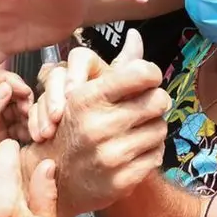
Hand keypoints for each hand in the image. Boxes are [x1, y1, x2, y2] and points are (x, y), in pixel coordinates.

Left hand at [0, 66, 34, 194]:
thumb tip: (5, 89)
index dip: (10, 80)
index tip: (23, 91)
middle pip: (10, 90)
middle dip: (23, 97)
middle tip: (29, 111)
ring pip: (19, 106)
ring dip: (28, 113)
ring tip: (32, 126)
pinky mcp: (6, 134)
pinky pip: (22, 125)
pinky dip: (29, 128)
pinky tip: (30, 135)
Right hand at [22, 30, 170, 216]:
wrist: (56, 180)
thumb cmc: (75, 128)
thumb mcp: (87, 93)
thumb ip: (117, 66)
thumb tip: (136, 37)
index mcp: (87, 98)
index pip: (141, 74)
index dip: (150, 74)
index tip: (147, 80)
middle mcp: (98, 126)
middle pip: (158, 100)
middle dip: (154, 102)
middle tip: (144, 107)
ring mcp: (110, 155)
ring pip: (160, 128)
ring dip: (153, 129)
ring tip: (135, 131)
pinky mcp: (121, 180)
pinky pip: (157, 155)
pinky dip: (150, 152)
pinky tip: (134, 151)